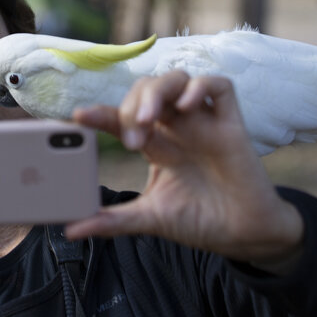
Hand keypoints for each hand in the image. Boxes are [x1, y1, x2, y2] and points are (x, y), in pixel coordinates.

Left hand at [65, 71, 302, 270]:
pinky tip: (186, 107)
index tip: (79, 118)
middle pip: (147, 89)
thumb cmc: (200, 221)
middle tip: (131, 138)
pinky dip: (201, 88)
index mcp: (156, 144)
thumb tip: (71, 229)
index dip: (100, 114)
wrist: (245, 237)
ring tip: (149, 120)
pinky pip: (220, 86)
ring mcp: (204, 123)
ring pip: (178, 79)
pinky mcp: (232, 126)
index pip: (123, 118)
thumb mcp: (149, 219)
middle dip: (132, 105)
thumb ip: (112, 221)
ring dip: (158, 92)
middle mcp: (178, 128)